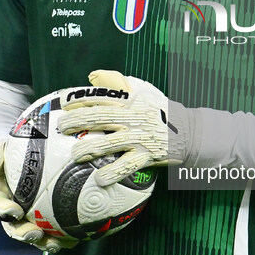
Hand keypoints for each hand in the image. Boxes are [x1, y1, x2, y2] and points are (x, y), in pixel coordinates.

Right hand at [0, 140, 75, 252]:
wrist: (18, 159)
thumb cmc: (9, 152)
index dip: (4, 210)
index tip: (16, 211)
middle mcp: (10, 211)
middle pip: (14, 228)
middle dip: (24, 234)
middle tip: (36, 234)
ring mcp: (26, 218)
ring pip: (33, 235)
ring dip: (44, 243)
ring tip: (56, 245)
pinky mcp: (42, 220)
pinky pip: (51, 232)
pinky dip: (61, 238)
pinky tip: (74, 239)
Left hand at [58, 70, 190, 185]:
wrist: (192, 131)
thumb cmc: (162, 111)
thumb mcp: (144, 91)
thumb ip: (119, 83)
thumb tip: (92, 75)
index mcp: (131, 99)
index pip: (101, 95)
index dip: (80, 98)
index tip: (64, 102)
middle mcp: (134, 116)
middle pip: (99, 117)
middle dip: (77, 121)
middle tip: (62, 127)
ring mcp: (140, 136)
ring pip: (109, 142)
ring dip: (89, 148)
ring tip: (74, 153)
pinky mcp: (148, 154)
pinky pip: (127, 165)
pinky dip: (113, 172)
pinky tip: (99, 179)